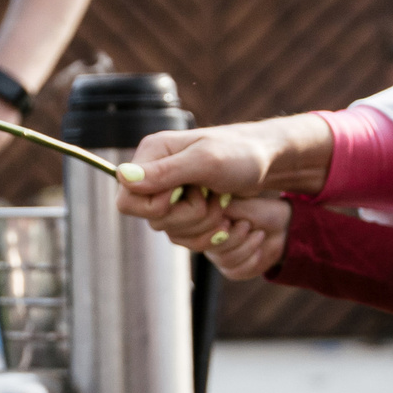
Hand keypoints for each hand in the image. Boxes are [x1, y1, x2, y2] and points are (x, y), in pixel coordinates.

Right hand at [113, 115, 334, 231]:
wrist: (270, 161)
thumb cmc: (241, 154)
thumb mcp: (206, 162)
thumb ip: (164, 172)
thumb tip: (122, 176)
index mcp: (152, 155)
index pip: (127, 200)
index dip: (155, 207)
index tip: (183, 194)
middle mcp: (155, 174)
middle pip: (152, 221)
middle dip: (189, 216)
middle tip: (212, 195)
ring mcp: (171, 194)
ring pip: (170, 232)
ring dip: (203, 225)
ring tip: (222, 201)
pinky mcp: (186, 210)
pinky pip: (185, 238)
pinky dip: (209, 233)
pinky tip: (225, 215)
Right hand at [193, 195, 289, 279]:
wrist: (282, 228)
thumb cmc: (261, 211)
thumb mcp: (243, 205)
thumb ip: (222, 207)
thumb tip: (205, 208)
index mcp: (206, 224)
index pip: (198, 234)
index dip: (214, 231)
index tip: (229, 222)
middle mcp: (207, 242)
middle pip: (213, 250)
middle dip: (235, 238)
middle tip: (248, 224)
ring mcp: (219, 258)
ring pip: (226, 261)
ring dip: (247, 247)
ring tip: (260, 234)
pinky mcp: (232, 271)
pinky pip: (236, 272)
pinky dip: (251, 261)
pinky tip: (259, 251)